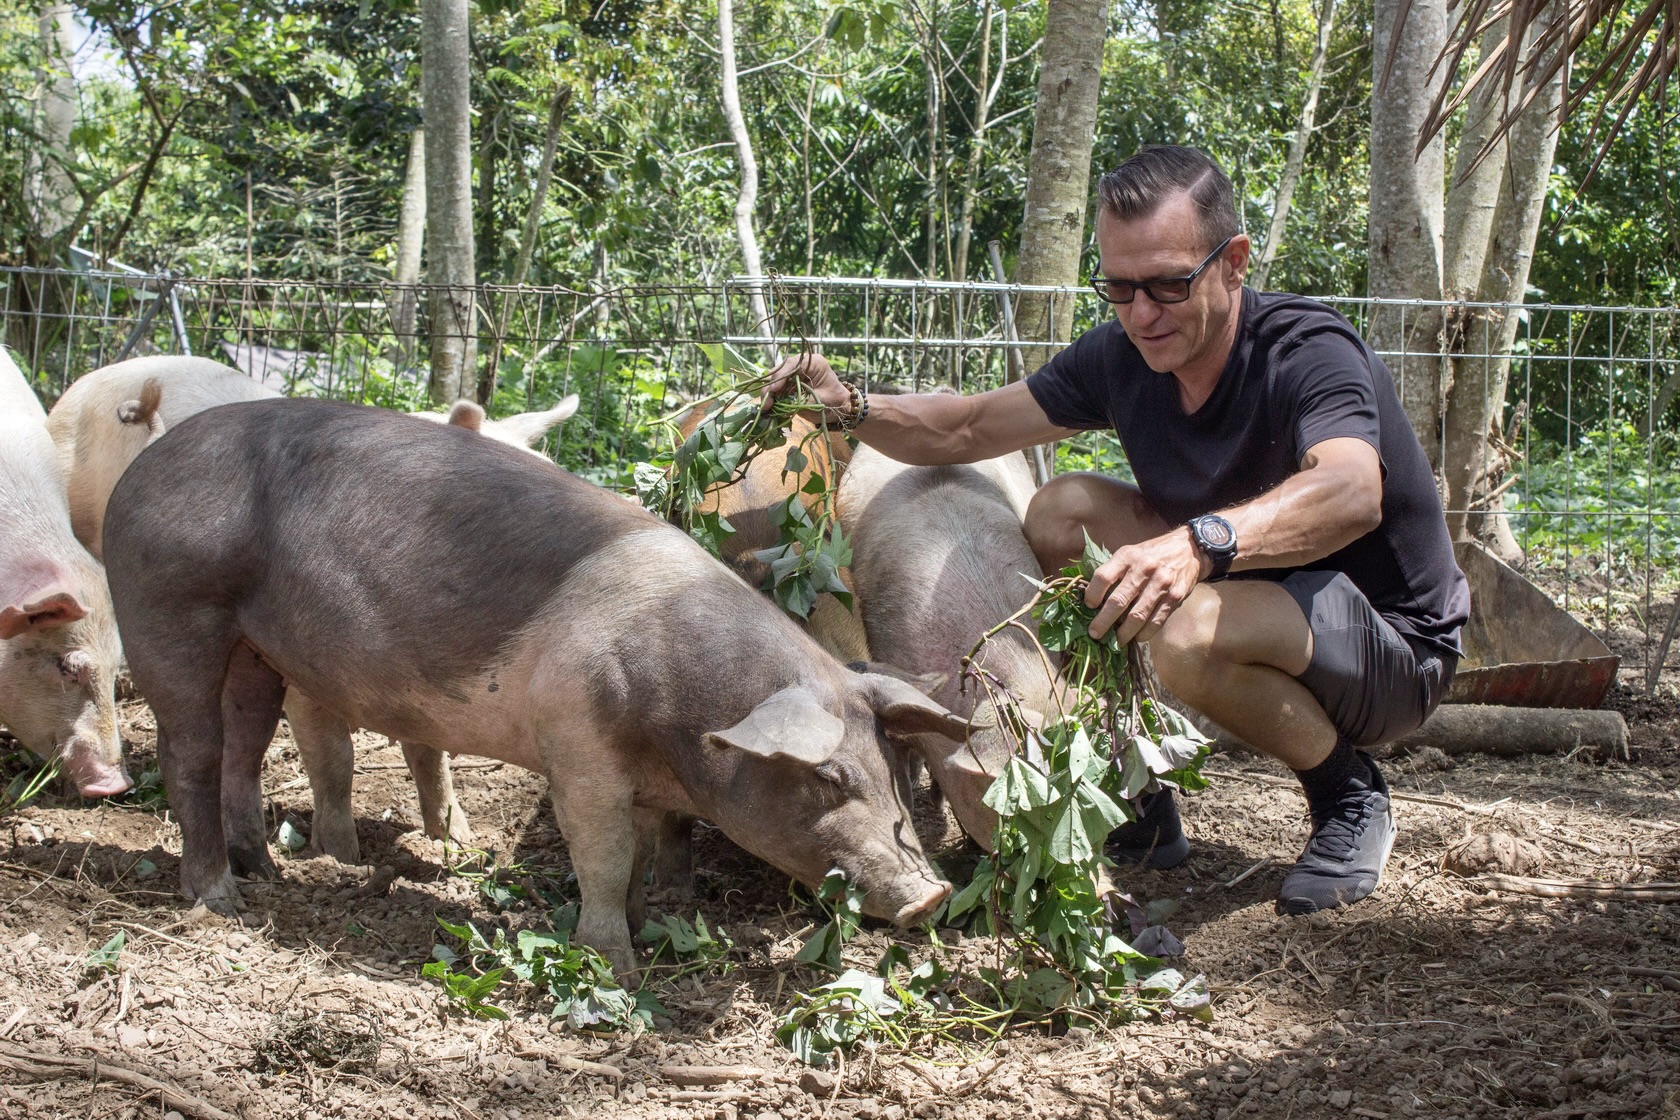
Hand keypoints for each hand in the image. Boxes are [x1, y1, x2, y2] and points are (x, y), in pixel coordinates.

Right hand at [765, 353, 849, 415]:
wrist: (839, 408)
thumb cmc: (834, 402)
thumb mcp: (820, 401)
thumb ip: (801, 402)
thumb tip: (782, 406)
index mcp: (813, 362)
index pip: (793, 365)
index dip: (780, 376)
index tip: (774, 390)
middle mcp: (801, 365)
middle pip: (780, 372)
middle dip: (771, 387)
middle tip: (766, 403)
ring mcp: (793, 375)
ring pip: (775, 381)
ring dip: (768, 394)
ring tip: (765, 408)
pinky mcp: (789, 386)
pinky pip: (777, 391)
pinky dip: (772, 399)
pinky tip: (768, 409)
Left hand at [1084, 527, 1207, 643]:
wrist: (1188, 549)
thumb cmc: (1151, 554)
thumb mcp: (1130, 553)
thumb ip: (1113, 571)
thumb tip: (1092, 598)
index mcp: (1127, 556)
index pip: (1103, 577)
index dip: (1092, 595)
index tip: (1088, 607)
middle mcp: (1144, 568)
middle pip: (1118, 600)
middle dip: (1103, 622)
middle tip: (1095, 633)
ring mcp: (1161, 583)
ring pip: (1137, 615)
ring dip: (1124, 633)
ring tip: (1115, 641)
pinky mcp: (1175, 596)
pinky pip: (1157, 620)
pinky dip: (1144, 633)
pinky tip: (1136, 637)